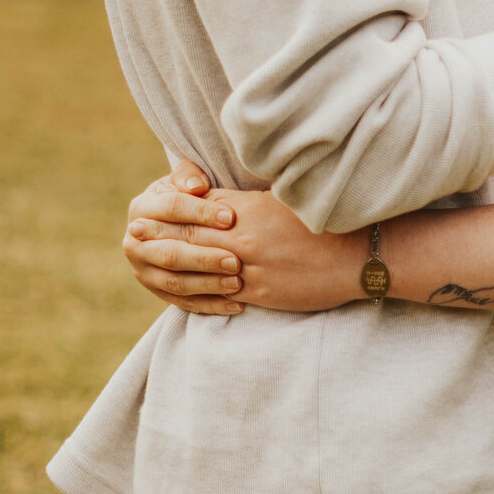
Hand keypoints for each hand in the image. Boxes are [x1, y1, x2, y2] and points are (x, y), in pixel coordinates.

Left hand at [123, 161, 364, 312]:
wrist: (360, 256)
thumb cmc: (327, 221)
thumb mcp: (286, 201)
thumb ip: (251, 201)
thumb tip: (223, 199)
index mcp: (250, 210)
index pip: (200, 208)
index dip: (172, 208)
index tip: (149, 205)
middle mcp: (245, 238)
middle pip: (193, 236)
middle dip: (161, 234)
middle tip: (133, 231)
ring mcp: (253, 269)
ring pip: (203, 267)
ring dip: (174, 265)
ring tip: (149, 262)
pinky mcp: (264, 293)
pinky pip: (225, 293)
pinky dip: (204, 292)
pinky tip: (188, 291)